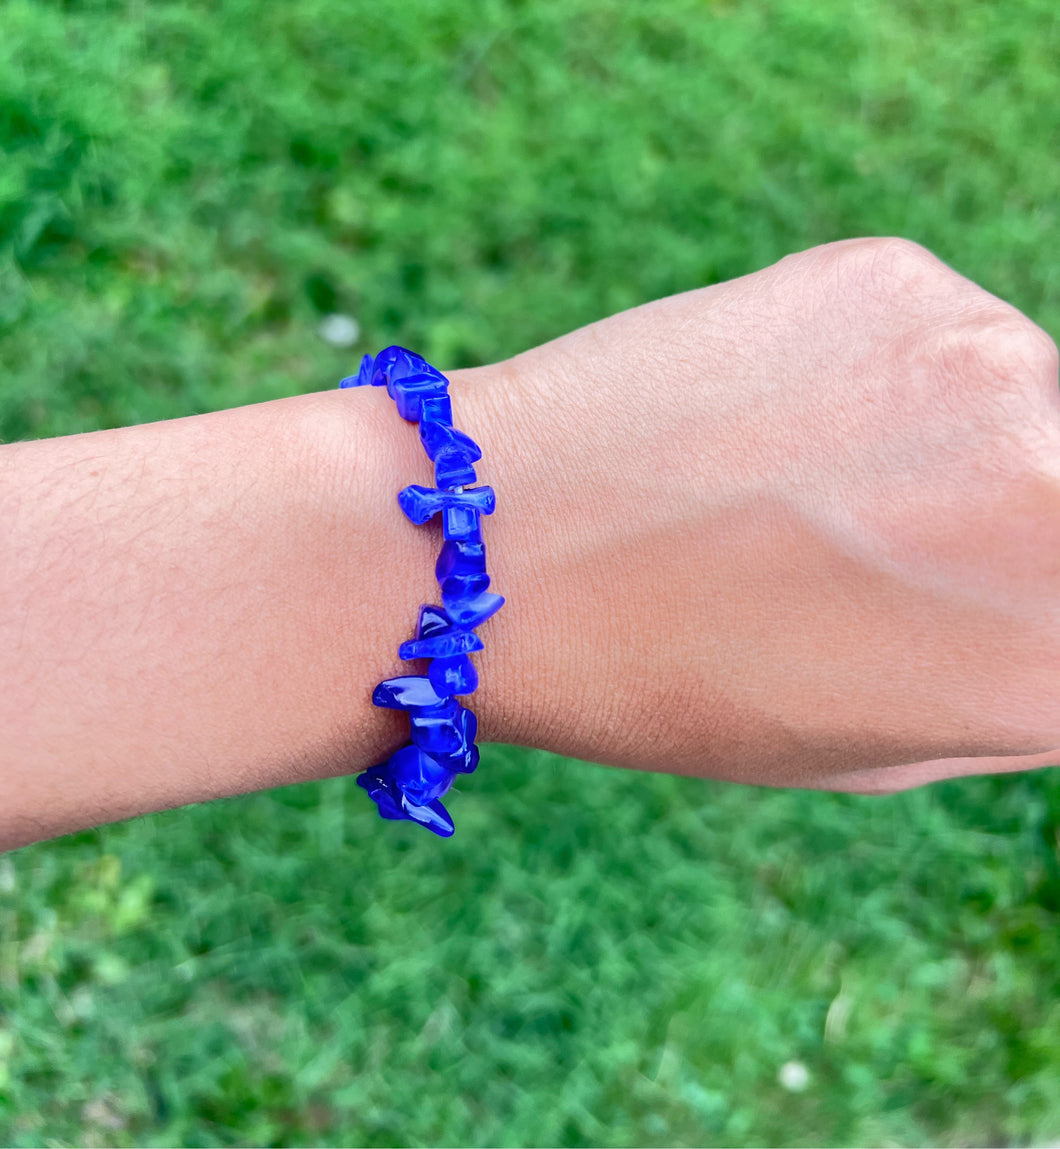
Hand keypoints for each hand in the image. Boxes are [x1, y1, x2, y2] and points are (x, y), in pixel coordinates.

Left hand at [459, 237, 1059, 792]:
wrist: (490, 544)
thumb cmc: (663, 678)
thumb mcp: (866, 743)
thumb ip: (1011, 677)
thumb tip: (1051, 606)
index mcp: (1057, 664)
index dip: (1022, 604)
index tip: (959, 596)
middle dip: (1012, 523)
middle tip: (884, 542)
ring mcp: (987, 365)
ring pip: (1020, 405)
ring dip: (949, 442)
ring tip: (800, 480)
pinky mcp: (896, 279)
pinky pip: (936, 334)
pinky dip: (879, 376)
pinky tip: (766, 414)